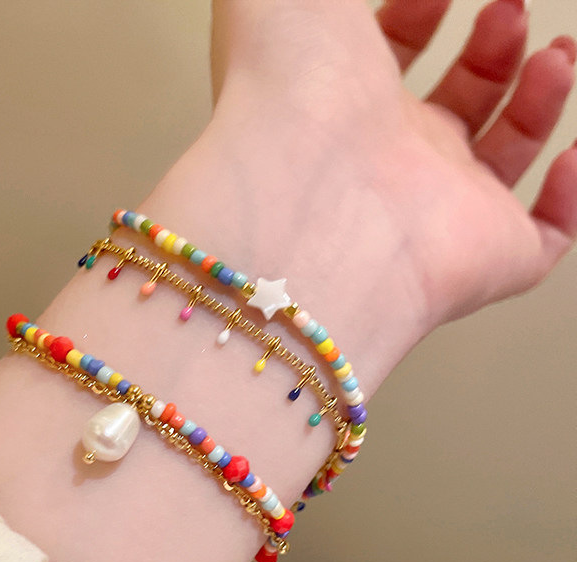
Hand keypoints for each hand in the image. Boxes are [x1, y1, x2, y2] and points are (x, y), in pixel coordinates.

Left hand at [144, 0, 575, 390]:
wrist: (307, 199)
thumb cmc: (288, 93)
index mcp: (344, 111)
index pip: (389, 67)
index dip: (418, 20)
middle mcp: (390, 166)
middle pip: (452, 112)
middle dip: (490, 51)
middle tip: (505, 13)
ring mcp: (441, 217)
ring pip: (502, 163)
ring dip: (536, 102)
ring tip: (552, 54)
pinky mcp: (489, 261)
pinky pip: (541, 241)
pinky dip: (566, 199)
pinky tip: (568, 154)